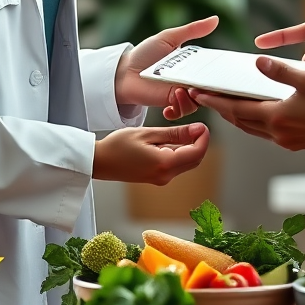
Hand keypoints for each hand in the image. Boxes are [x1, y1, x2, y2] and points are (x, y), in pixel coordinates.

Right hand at [93, 122, 210, 183]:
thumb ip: (175, 133)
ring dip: (189, 147)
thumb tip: (197, 130)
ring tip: (180, 131)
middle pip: (195, 160)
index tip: (203, 125)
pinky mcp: (157, 178)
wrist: (100, 162)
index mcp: (164, 164)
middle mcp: (165, 175)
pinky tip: (169, 141)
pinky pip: (176, 165)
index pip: (197, 153)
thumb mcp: (148, 133)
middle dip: (199, 143)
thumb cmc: (118, 146)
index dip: (204, 138)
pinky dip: (179, 153)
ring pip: (187, 163)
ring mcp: (161, 179)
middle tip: (194, 126)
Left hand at [115, 15, 218, 118]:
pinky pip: (182, 110)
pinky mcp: (170, 103)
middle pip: (209, 88)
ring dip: (192, 98)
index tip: (223, 71)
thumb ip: (193, 29)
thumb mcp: (170, 37)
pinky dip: (179, 108)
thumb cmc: (145, 53)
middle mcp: (189, 79)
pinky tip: (169, 104)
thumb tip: (216, 19)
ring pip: (198, 101)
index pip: (212, 70)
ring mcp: (180, 92)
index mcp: (192, 63)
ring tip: (180, 89)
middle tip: (205, 84)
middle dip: (211, 89)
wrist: (124, 70)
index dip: (219, 72)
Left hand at [192, 57, 304, 150]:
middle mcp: (278, 133)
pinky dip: (256, 123)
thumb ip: (280, 71)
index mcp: (276, 117)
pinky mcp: (297, 143)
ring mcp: (288, 141)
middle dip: (223, 111)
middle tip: (208, 99)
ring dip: (239, 118)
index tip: (199, 95)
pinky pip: (268, 134)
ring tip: (228, 105)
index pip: (236, 109)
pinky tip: (260, 114)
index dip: (215, 102)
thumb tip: (258, 62)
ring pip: (253, 130)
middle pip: (240, 122)